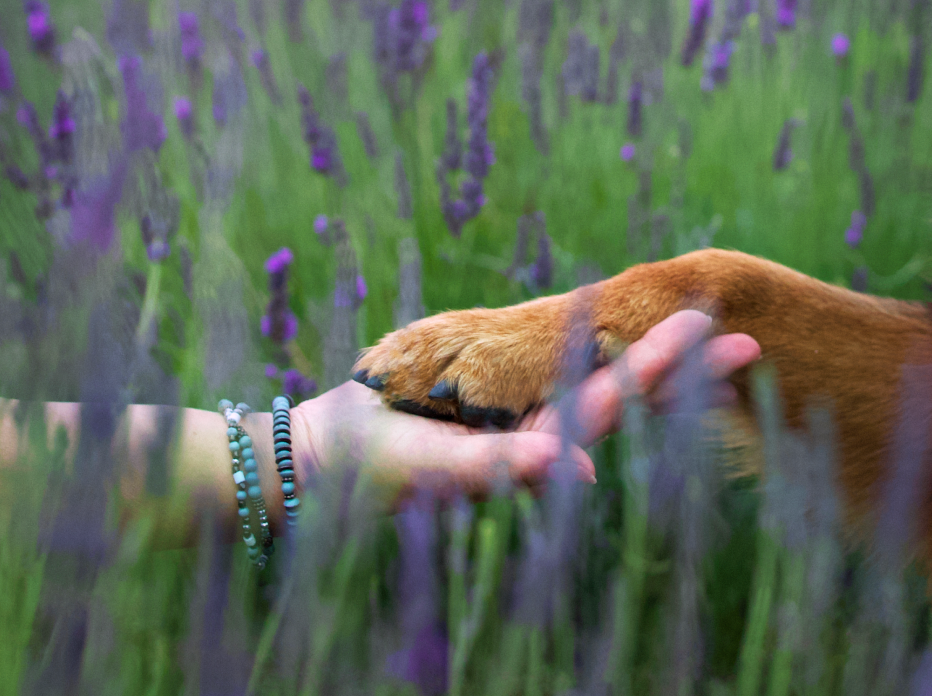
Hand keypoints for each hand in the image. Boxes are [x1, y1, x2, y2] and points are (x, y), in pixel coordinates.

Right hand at [290, 310, 760, 499]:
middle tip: (744, 334)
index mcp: (534, 443)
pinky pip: (543, 356)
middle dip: (676, 362)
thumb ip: (502, 468)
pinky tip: (610, 321)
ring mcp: (514, 405)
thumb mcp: (439, 468)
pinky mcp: (487, 384)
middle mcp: (535, 425)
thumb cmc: (378, 466)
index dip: (662, 372)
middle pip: (616, 386)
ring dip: (639, 346)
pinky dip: (582, 336)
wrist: (332, 452)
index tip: (718, 340)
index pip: (611, 403)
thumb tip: (581, 469)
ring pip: (587, 369)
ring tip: (696, 319)